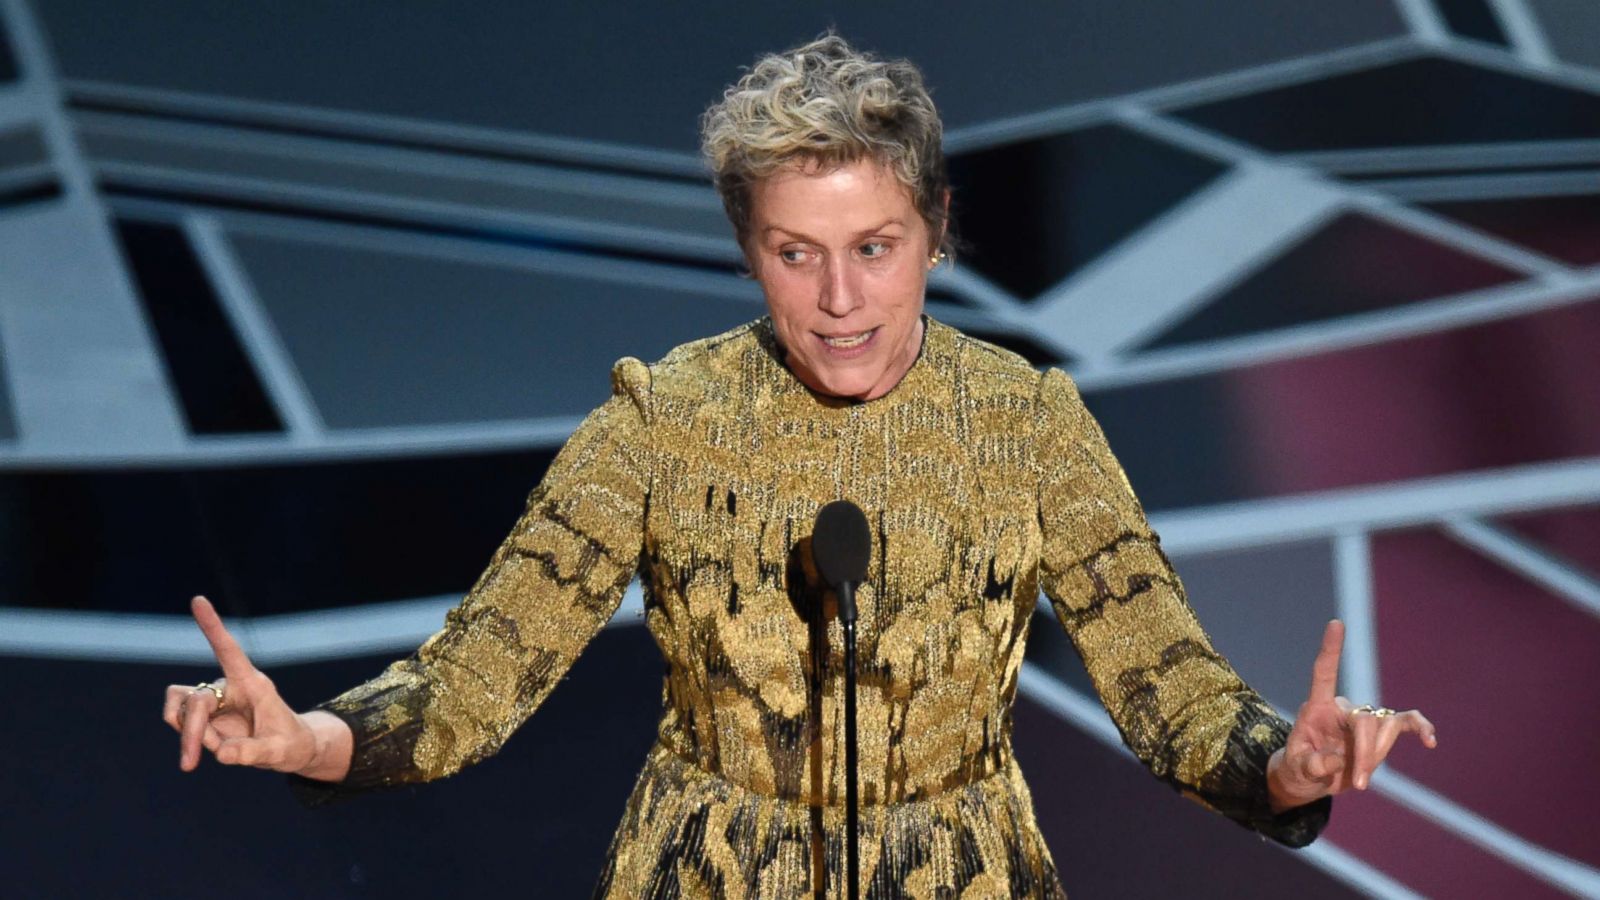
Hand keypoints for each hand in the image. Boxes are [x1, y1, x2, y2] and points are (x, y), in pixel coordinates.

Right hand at [161, 596, 318, 773]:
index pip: (229, 650)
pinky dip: (187, 740)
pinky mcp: (204, 714)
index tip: (198, 600)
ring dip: (186, 734)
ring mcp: (214, 700)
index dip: (213, 626)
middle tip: (190, 764)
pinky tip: (203, 751)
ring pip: (180, 707)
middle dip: (191, 732)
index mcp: (252, 684)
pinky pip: (180, 721)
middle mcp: (230, 686)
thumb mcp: (280, 753)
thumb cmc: (291, 744)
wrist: (290, 750)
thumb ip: (253, 752)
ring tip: (201, 757)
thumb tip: (221, 753)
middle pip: (196, 700)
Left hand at [1268, 619, 1436, 811]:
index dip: (1331, 649)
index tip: (1336, 623)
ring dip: (1377, 757)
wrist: (1310, 780)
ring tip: (1360, 782)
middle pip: (1365, 719)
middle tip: (1359, 783)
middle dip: (1365, 752)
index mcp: (1317, 708)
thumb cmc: (1298, 769)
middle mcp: (1342, 708)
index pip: (1324, 672)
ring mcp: (1363, 720)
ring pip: (1385, 728)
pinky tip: (1430, 741)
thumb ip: (1312, 765)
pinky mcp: (1379, 733)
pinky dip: (1419, 729)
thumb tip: (1336, 761)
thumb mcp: (1296, 770)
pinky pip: (1405, 723)